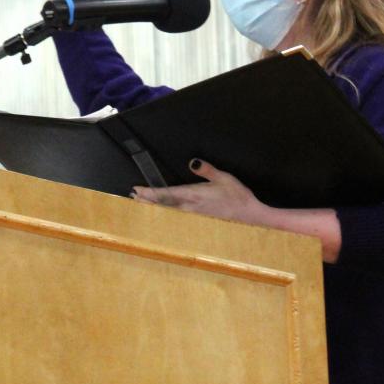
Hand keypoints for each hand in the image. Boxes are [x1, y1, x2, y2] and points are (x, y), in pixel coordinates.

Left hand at [132, 159, 270, 226]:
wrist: (251, 216)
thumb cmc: (238, 196)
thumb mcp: (224, 178)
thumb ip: (207, 170)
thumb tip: (193, 162)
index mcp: (195, 195)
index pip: (167, 193)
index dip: (151, 192)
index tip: (138, 189)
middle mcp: (191, 207)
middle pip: (164, 204)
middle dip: (147, 201)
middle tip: (133, 197)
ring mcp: (194, 216)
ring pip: (169, 212)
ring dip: (154, 207)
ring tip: (141, 204)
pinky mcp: (199, 221)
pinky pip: (177, 218)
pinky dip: (165, 214)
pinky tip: (161, 215)